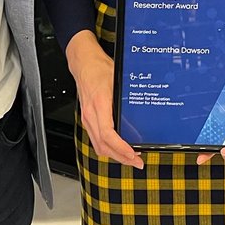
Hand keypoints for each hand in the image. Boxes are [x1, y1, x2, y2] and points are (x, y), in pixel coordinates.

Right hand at [65, 30, 144, 168]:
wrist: (83, 63)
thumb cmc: (99, 68)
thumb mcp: (118, 79)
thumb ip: (126, 97)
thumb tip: (140, 114)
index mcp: (99, 104)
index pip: (107, 134)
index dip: (120, 148)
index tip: (133, 153)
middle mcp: (91, 114)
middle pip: (103, 146)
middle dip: (121, 157)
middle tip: (137, 162)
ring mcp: (87, 118)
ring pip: (99, 145)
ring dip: (115, 155)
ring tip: (131, 158)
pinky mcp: (87, 118)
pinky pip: (96, 139)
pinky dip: (108, 147)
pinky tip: (120, 147)